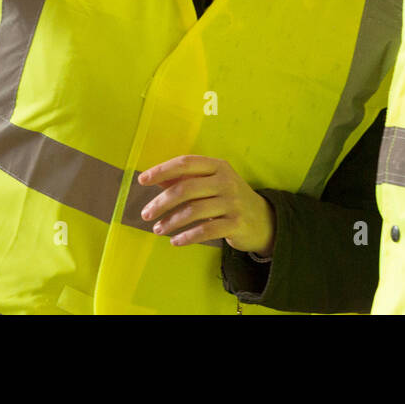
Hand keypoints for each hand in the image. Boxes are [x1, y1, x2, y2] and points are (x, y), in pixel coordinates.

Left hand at [137, 155, 275, 255]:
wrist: (262, 219)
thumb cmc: (228, 197)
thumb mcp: (211, 183)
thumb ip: (185, 179)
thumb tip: (155, 178)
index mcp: (217, 166)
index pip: (186, 163)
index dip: (162, 170)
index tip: (142, 180)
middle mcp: (226, 180)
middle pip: (186, 188)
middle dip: (161, 202)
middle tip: (146, 214)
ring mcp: (232, 202)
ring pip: (193, 211)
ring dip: (171, 222)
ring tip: (158, 229)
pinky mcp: (236, 224)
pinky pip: (205, 231)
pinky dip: (187, 237)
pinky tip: (175, 241)